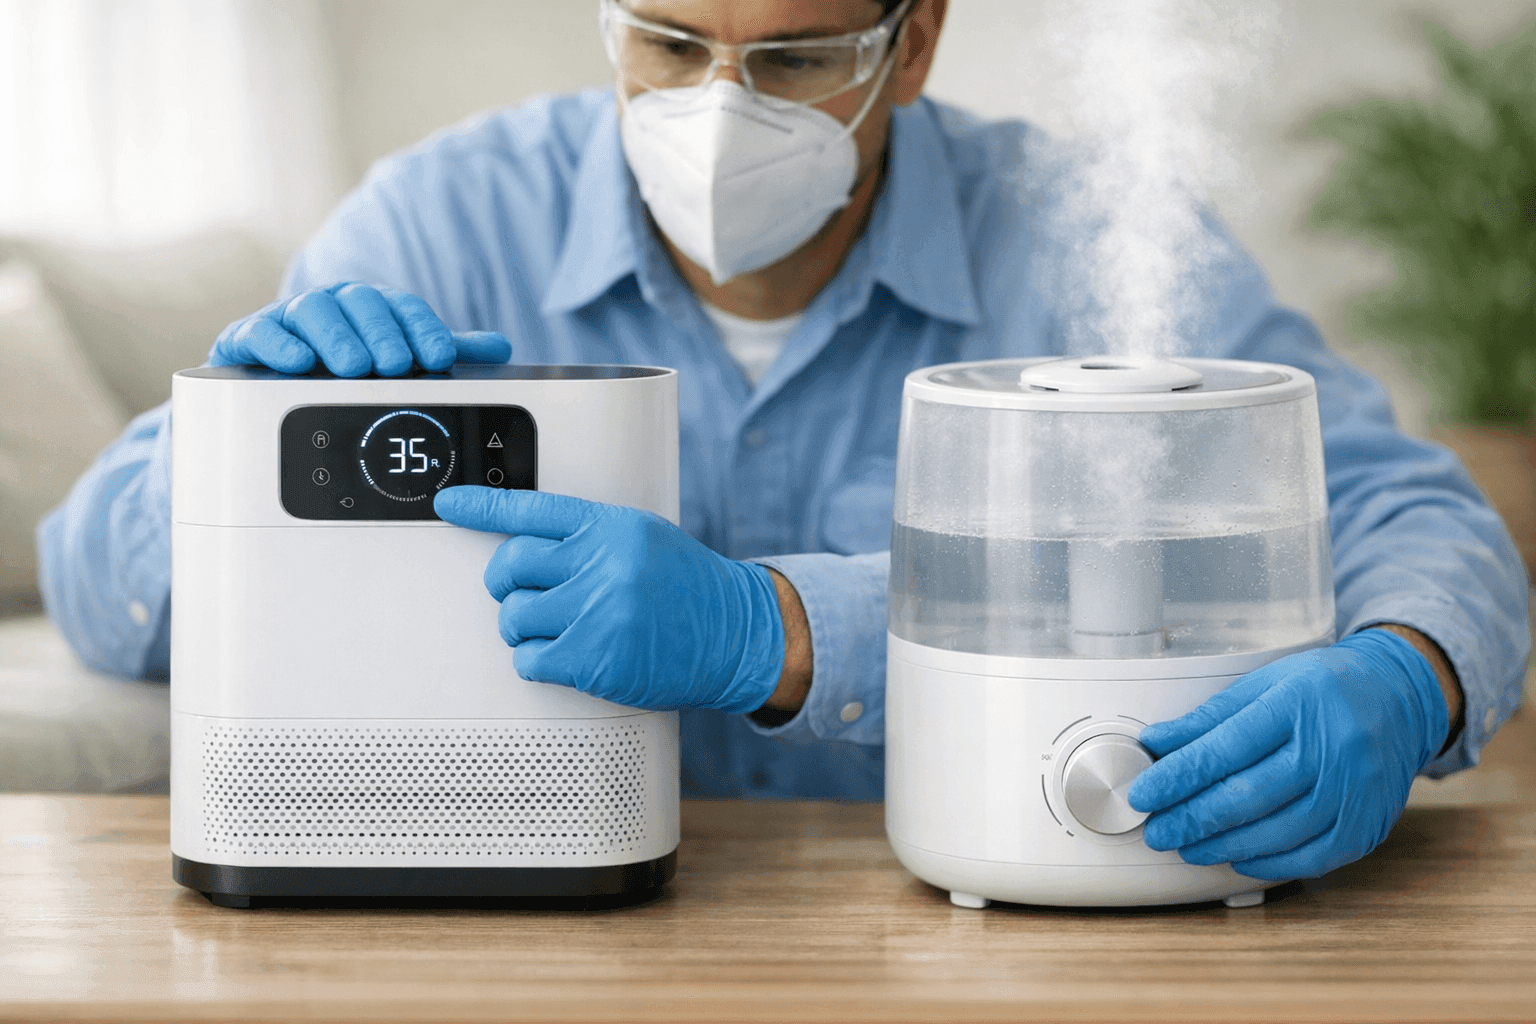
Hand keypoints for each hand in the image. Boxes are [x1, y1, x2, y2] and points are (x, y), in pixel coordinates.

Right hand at [208, 283, 509, 375]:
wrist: (274, 379)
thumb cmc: (344, 368)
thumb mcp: (400, 361)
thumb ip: (441, 352)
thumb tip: (498, 348)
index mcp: (372, 306)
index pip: (404, 308)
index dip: (423, 330)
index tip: (438, 357)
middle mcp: (334, 304)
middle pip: (360, 303)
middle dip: (381, 335)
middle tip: (395, 365)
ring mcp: (290, 318)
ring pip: (314, 311)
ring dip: (336, 337)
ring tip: (352, 367)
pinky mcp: (249, 336)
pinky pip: (261, 332)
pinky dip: (278, 343)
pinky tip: (298, 362)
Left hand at [433, 486, 784, 712]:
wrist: (735, 634)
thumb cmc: (690, 589)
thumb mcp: (645, 540)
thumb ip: (592, 538)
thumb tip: (534, 546)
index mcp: (611, 526)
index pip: (532, 510)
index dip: (483, 507)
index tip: (450, 504)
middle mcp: (600, 563)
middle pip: (510, 566)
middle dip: (507, 584)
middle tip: (524, 593)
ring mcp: (595, 611)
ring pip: (514, 616)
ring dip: (523, 628)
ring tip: (556, 629)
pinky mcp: (592, 658)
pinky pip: (528, 660)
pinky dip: (537, 663)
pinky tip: (564, 657)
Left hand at [1126, 629, 1447, 880]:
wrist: (1399, 698)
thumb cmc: (1322, 688)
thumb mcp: (1265, 683)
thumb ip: (1210, 718)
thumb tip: (1156, 744)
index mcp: (1298, 704)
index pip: (1225, 748)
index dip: (1178, 777)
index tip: (1143, 794)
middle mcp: (1332, 748)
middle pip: (1249, 795)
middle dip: (1191, 819)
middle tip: (1156, 831)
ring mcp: (1356, 791)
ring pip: (1277, 832)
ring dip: (1222, 846)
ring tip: (1186, 846)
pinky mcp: (1368, 824)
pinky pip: (1312, 856)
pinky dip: (1268, 862)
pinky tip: (1236, 857)